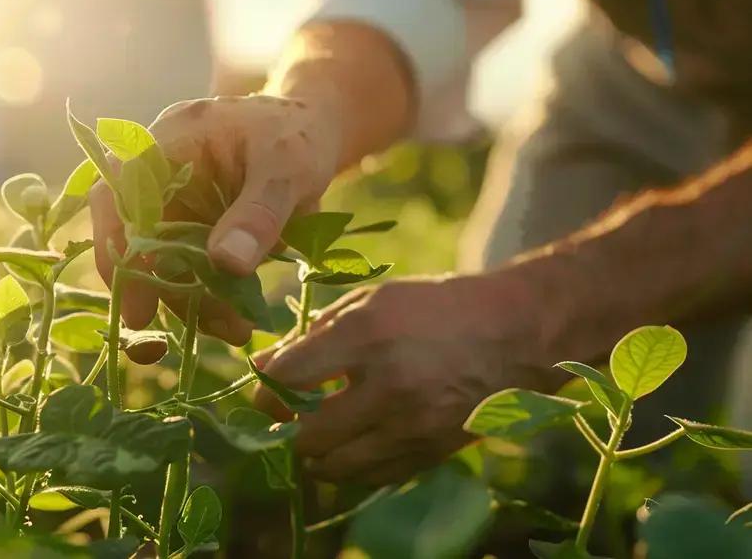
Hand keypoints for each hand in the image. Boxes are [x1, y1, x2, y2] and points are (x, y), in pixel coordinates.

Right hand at [90, 94, 344, 343]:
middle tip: (156, 334)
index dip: (115, 237)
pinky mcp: (192, 229)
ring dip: (188, 300)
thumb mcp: (287, 169)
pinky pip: (188, 269)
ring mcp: (175, 203)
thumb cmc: (297, 136)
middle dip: (153, 285)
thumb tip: (226, 262)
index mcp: (172, 138)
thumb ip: (259, 212)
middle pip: (135, 233)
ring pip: (162, 260)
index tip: (131, 287)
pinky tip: (234, 322)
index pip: (120, 186)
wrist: (314, 133)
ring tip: (233, 330)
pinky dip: (208, 297)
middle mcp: (160, 173)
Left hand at [254, 271, 554, 485]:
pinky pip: (368, 477)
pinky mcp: (430, 453)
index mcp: (367, 336)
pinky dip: (349, 465)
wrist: (516, 333)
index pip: (287, 379)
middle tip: (285, 414)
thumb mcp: (371, 300)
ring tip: (315, 429)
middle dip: (284, 426)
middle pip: (303, 435)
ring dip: (312, 453)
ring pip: (331, 467)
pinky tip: (351, 440)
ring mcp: (412, 427)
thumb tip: (262, 366)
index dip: (263, 389)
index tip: (263, 387)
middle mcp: (389, 387)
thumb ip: (313, 334)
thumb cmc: (434, 308)